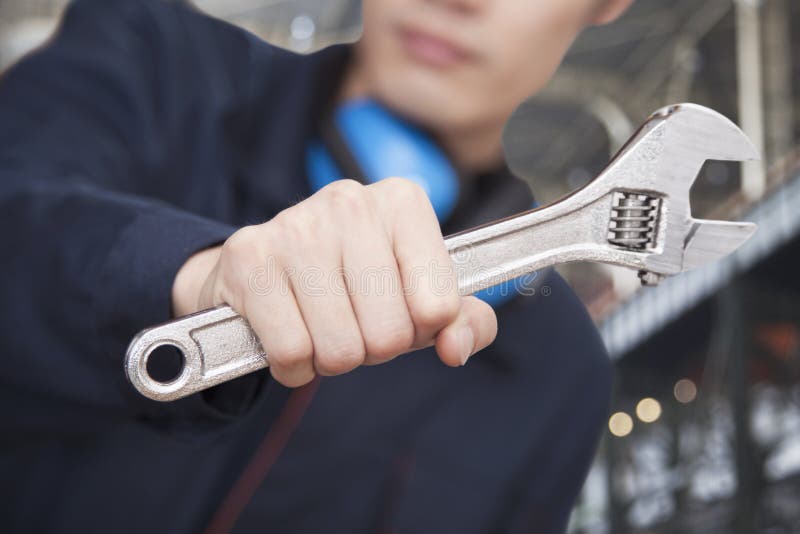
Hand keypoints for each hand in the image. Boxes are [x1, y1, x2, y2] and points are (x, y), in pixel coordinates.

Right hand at [171, 178, 496, 386]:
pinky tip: (291, 333)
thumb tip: (456, 348)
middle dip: (375, 348)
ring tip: (323, 326)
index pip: (439, 307)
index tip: (403, 310)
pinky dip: (294, 365)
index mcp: (403, 202)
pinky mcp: (249, 258)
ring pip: (340, 349)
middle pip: (389, 334)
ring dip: (333, 359)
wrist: (266, 265)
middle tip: (356, 324)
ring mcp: (296, 226)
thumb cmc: (357, 282)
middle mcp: (351, 202)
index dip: (422, 328)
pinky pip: (291, 352)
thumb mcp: (421, 294)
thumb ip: (465, 321)